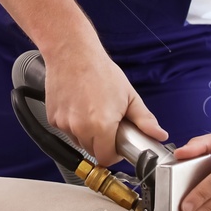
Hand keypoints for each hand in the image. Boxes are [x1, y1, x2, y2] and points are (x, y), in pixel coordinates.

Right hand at [44, 43, 166, 167]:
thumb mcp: (128, 95)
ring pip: (78, 141)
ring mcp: (64, 124)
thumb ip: (144, 119)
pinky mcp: (53, 118)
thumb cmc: (99, 70)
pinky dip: (72, 124)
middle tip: (107, 123)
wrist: (72, 53)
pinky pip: (65, 130)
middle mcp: (80, 128)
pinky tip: (78, 106)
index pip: (106, 158)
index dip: (114, 153)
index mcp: (102, 125)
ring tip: (92, 111)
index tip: (117, 144)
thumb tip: (158, 134)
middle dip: (101, 142)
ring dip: (86, 134)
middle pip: (92, 151)